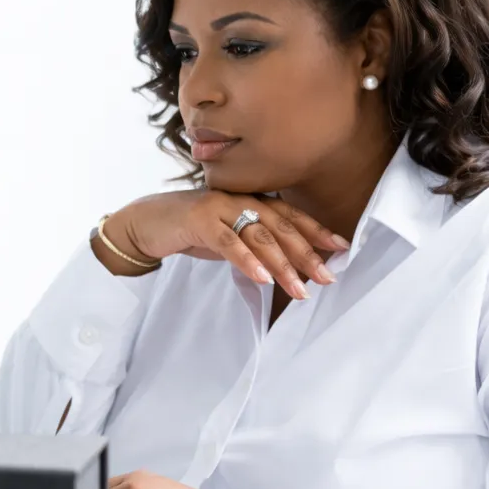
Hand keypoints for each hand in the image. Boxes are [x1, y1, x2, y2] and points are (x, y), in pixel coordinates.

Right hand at [103, 190, 349, 300]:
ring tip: (299, 289)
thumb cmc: (190, 231)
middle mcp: (240, 199)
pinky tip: (262, 279)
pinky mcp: (199, 220)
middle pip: (282, 227)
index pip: (290, 216)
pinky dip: (247, 261)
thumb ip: (254, 244)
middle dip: (307, 254)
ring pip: (260, 236)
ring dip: (282, 265)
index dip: (317, 231)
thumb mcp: (229, 236)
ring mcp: (220, 207)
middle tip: (327, 278)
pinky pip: (228, 242)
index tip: (342, 249)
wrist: (146, 223)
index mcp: (250, 201)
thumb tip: (286, 266)